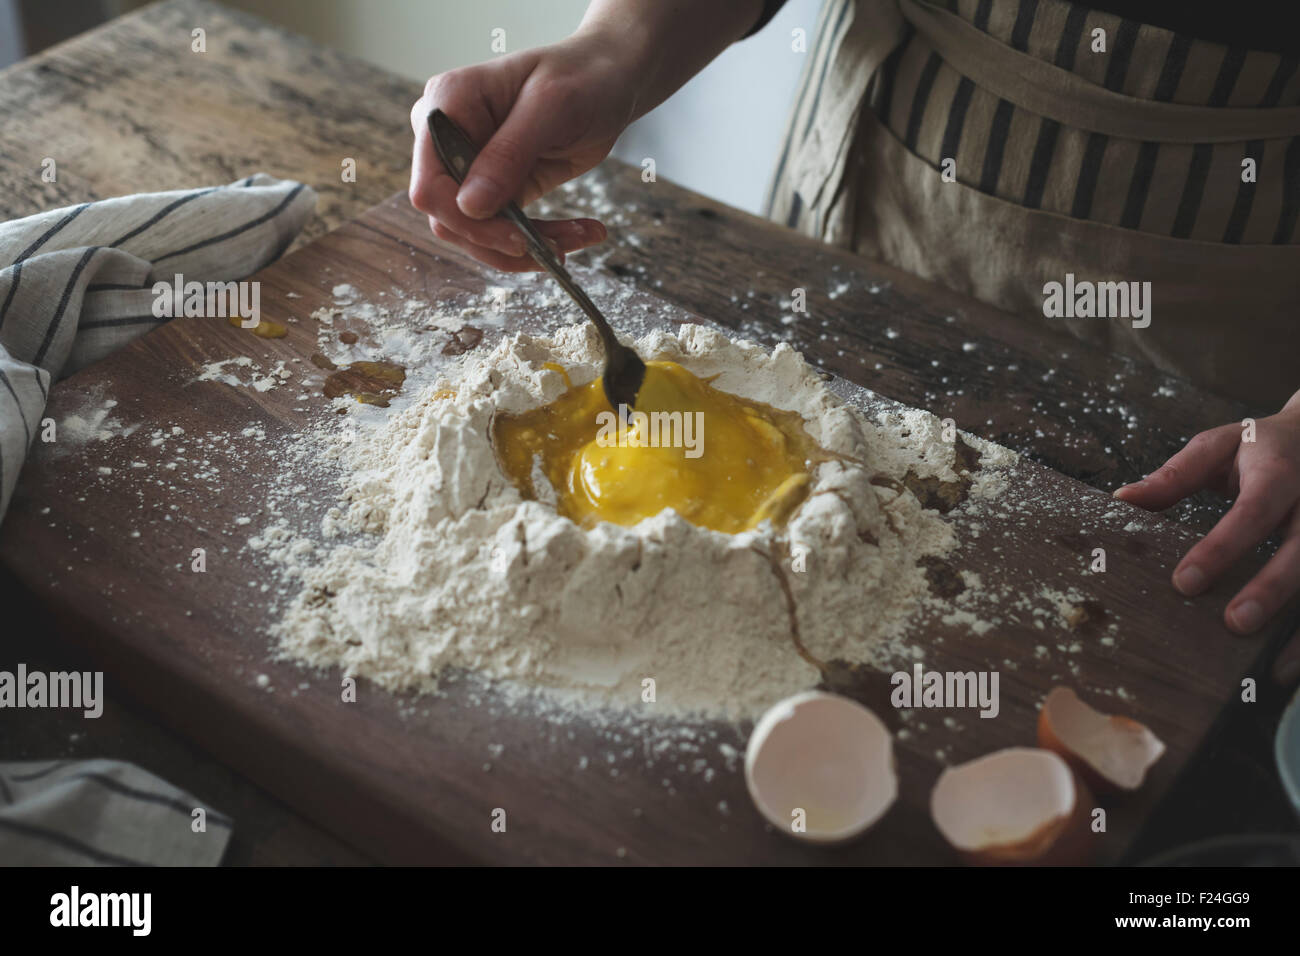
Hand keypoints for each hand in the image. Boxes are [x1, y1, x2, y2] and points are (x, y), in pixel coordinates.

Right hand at [409, 31, 635, 271]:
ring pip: (476, 233)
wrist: (608, 80)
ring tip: (577, 238)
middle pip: (450, 218)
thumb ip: (509, 154)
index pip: (431, 185)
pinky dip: (540, 241)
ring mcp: (469, 166)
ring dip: (527, 248)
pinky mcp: (496, 189)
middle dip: (504, 242)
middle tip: (558, 248)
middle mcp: (447, 139)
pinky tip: (577, 235)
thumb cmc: (581, 76)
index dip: (467, 221)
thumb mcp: (552, 107)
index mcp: (448, 105)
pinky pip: (503, 231)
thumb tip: (470, 205)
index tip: (518, 238)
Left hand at [1114, 392, 1299, 684]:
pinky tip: (1286, 668)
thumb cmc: (1261, 447)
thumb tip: (1122, 499)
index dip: (1221, 548)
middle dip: (1272, 589)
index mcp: (1279, 474)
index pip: (1252, 512)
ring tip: (1271, 668)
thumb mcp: (1218, 446)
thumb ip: (1175, 476)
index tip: (1184, 582)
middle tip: (1235, 625)